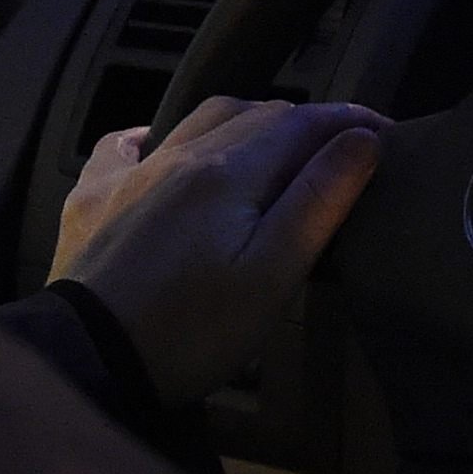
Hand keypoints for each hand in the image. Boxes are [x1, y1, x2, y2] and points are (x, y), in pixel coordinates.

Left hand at [51, 98, 385, 405]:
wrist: (84, 360)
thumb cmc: (191, 329)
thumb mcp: (272, 274)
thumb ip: (318, 199)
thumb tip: (361, 139)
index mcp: (230, 169)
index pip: (304, 123)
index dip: (351, 121)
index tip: (388, 131)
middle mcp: (179, 153)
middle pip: (256, 114)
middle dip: (305, 123)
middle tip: (338, 152)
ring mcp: (130, 172)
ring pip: (199, 119)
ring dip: (245, 122)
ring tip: (270, 148)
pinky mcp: (92, 198)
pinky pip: (126, 144)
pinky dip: (160, 137)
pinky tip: (163, 149)